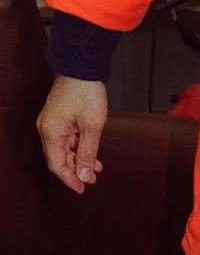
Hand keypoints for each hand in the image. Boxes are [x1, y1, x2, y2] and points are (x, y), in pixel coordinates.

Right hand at [36, 74, 106, 193]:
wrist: (83, 66)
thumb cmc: (86, 91)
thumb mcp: (92, 126)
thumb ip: (88, 153)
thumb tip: (85, 174)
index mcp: (51, 133)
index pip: (57, 165)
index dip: (70, 179)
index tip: (82, 188)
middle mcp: (47, 128)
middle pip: (59, 157)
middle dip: (76, 169)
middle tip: (91, 178)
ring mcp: (52, 121)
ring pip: (64, 147)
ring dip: (79, 157)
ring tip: (96, 166)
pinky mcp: (59, 115)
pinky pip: (67, 136)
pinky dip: (78, 145)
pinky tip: (91, 149)